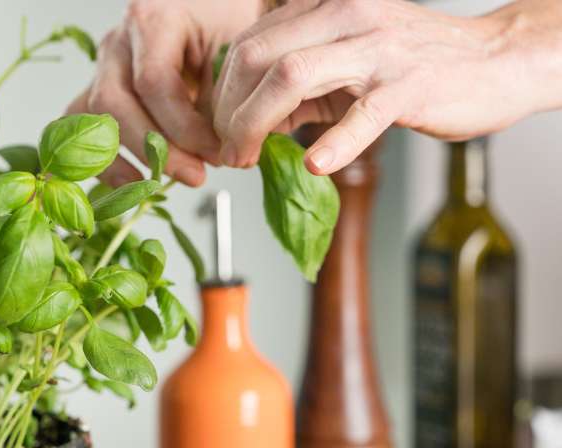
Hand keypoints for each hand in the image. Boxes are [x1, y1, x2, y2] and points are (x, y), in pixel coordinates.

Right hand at [68, 0, 262, 186]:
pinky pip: (84, 127)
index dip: (184, 128)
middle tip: (194, 174)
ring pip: (93, 117)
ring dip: (125, 157)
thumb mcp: (234, 52)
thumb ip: (224, 99)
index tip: (215, 152)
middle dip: (156, 148)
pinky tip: (129, 181)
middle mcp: (119, 43)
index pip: (154, 83)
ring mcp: (104, 67)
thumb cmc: (224, 25)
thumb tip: (220, 153)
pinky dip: (103, 159)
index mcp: (153, 21)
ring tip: (157, 184)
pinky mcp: (100, 90)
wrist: (212, 13)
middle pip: (115, 102)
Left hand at [212, 0, 561, 174]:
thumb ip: (297, 88)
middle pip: (256, 56)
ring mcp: (377, 48)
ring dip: (255, 124)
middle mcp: (345, 15)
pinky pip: (363, 113)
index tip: (220, 129)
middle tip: (229, 150)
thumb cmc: (414, 65)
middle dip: (228, 110)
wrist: (492, 61)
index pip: (248, 44)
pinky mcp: (409, 85)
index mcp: (324, 8)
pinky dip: (334, 143)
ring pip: (292, 75)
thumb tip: (251, 121)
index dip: (222, 92)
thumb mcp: (344, 65)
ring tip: (249, 159)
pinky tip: (315, 165)